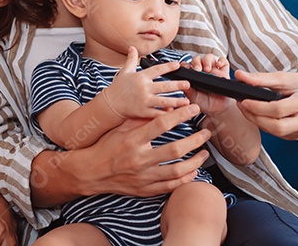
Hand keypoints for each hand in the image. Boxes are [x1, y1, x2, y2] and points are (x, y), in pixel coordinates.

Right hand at [84, 105, 210, 197]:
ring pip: (177, 171)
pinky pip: (170, 186)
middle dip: (195, 140)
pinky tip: (193, 171)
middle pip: (175, 150)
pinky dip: (184, 179)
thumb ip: (140, 118)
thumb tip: (162, 108)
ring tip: (204, 153)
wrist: (91, 172)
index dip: (180, 115)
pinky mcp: (145, 190)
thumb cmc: (105, 146)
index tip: (193, 109)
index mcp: (132, 141)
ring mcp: (143, 177)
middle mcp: (139, 159)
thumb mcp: (119, 128)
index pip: (161, 124)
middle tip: (206, 132)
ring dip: (195, 162)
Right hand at [104, 47, 187, 117]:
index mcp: (140, 77)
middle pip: (163, 86)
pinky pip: (157, 114)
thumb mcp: (125, 71)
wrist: (110, 104)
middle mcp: (143, 88)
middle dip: (177, 85)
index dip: (167, 67)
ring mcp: (144, 101)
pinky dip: (166, 114)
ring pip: (163, 101)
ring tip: (186, 101)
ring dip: (176, 102)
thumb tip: (132, 47)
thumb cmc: (118, 87)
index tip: (177, 64)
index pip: (156, 70)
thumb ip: (131, 59)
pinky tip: (176, 115)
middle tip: (188, 84)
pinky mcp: (143, 112)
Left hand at [184, 54, 232, 116]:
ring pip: (209, 57)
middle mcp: (202, 71)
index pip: (187, 65)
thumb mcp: (193, 97)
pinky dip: (221, 61)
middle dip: (197, 62)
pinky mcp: (223, 72)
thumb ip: (188, 91)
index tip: (186, 68)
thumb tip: (182, 83)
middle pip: (198, 59)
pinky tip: (218, 65)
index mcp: (192, 75)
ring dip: (207, 60)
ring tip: (208, 69)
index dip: (185, 65)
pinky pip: (223, 61)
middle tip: (198, 69)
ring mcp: (213, 70)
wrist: (217, 108)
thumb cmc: (203, 102)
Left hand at [233, 71, 297, 139]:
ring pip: (277, 133)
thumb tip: (239, 75)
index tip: (243, 100)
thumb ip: (261, 78)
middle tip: (242, 105)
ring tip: (247, 109)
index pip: (279, 109)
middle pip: (277, 126)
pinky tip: (259, 116)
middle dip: (255, 118)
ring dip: (258, 122)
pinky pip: (280, 135)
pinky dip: (266, 126)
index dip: (258, 107)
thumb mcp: (285, 77)